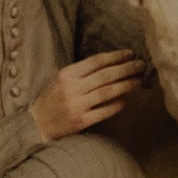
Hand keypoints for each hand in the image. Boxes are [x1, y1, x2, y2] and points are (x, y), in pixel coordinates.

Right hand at [31, 51, 145, 141]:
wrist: (36, 124)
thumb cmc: (51, 98)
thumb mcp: (60, 79)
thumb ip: (81, 72)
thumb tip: (109, 64)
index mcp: (67, 74)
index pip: (96, 61)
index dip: (116, 56)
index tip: (130, 53)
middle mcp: (72, 88)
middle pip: (105, 75)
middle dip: (126, 68)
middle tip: (141, 65)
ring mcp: (76, 105)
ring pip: (106, 92)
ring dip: (125, 85)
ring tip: (138, 81)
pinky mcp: (80, 122)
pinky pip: (102, 112)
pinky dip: (115, 106)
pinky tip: (126, 100)